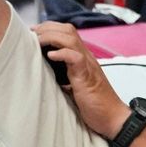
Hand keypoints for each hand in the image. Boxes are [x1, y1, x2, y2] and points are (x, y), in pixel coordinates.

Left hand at [33, 21, 129, 137]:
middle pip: (68, 30)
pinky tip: (50, 56)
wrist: (113, 118)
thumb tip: (46, 72)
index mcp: (82, 58)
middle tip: (32, 33)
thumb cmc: (95, 105)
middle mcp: (86, 58)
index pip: (67, 32)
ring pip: (70, 39)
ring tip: (38, 41)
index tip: (34, 32)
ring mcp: (88, 66)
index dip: (50, 28)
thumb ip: (64, 75)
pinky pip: (76, 58)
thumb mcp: (75, 85)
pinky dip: (62, 53)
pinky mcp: (87, 77)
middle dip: (47, 28)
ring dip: (51, 37)